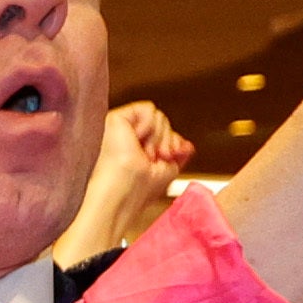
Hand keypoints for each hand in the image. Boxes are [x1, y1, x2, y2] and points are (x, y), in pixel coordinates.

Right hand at [66, 101, 193, 255]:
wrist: (120, 193)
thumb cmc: (136, 193)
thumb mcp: (167, 172)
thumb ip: (176, 154)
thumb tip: (187, 145)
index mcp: (137, 152)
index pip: (165, 136)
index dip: (173, 146)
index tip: (170, 158)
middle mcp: (128, 139)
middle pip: (164, 126)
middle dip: (167, 143)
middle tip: (154, 158)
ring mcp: (121, 128)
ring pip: (159, 117)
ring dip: (158, 138)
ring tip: (144, 153)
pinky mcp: (115, 119)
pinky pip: (148, 108)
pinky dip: (149, 124)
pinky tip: (138, 138)